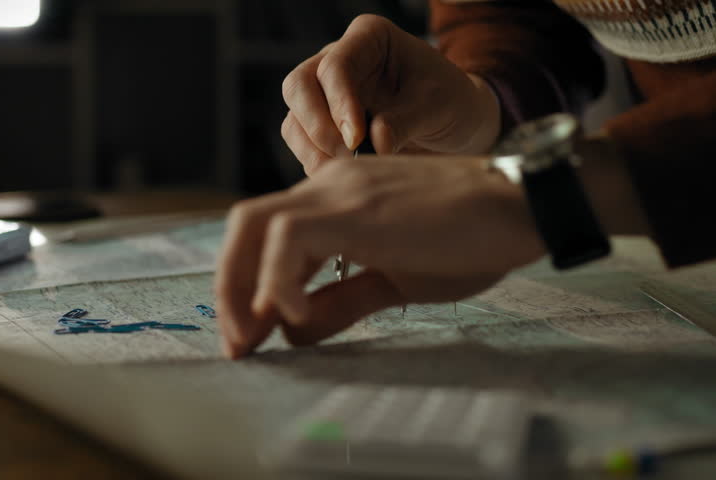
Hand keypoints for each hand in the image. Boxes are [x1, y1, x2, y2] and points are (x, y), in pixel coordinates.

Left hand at [215, 155, 544, 358]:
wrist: (520, 204)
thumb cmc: (468, 238)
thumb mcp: (395, 279)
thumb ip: (341, 300)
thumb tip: (293, 331)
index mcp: (335, 199)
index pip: (266, 236)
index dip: (247, 287)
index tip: (250, 336)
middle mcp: (328, 186)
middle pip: (246, 226)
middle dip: (230, 286)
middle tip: (238, 343)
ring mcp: (339, 190)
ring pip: (254, 225)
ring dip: (242, 287)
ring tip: (254, 337)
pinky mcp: (355, 206)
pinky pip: (288, 235)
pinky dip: (279, 278)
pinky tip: (299, 314)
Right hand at [281, 14, 500, 174]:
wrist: (455, 124)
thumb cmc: (450, 101)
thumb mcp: (437, 106)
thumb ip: (405, 121)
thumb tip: (374, 144)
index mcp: (368, 39)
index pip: (335, 66)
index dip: (339, 103)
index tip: (357, 138)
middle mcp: (337, 60)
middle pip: (299, 86)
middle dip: (317, 125)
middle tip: (346, 155)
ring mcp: (324, 94)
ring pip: (295, 120)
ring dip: (315, 150)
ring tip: (348, 171)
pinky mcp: (321, 126)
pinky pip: (303, 145)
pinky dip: (317, 164)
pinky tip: (344, 177)